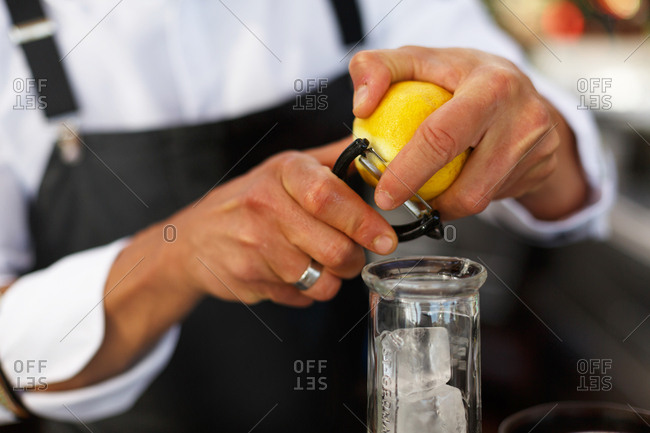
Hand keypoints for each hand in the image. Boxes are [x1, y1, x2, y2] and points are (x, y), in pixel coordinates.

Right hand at [172, 138, 396, 306]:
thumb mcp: (288, 168)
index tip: (386, 238)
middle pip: (333, 248)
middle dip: (354, 259)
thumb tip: (382, 150)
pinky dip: (307, 292)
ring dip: (332, 278)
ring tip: (320, 263)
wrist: (196, 238)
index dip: (363, 221)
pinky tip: (293, 273)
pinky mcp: (248, 277)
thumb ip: (334, 161)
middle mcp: (265, 205)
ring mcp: (254, 244)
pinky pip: (301, 297)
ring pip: (321, 280)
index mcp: (284, 171)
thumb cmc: (253, 200)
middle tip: (354, 255)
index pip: (329, 196)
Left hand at [349, 46, 587, 220]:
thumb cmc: (458, 75)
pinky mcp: (544, 168)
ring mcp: (541, 148)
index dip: (408, 172)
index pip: (443, 138)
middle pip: (470, 188)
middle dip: (429, 203)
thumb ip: (376, 69)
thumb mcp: (416, 60)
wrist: (517, 86)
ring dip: (446, 203)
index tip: (383, 194)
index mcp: (492, 86)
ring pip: (481, 201)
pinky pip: (495, 199)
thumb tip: (362, 106)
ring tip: (427, 186)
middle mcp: (525, 118)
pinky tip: (458, 178)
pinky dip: (468, 196)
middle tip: (398, 201)